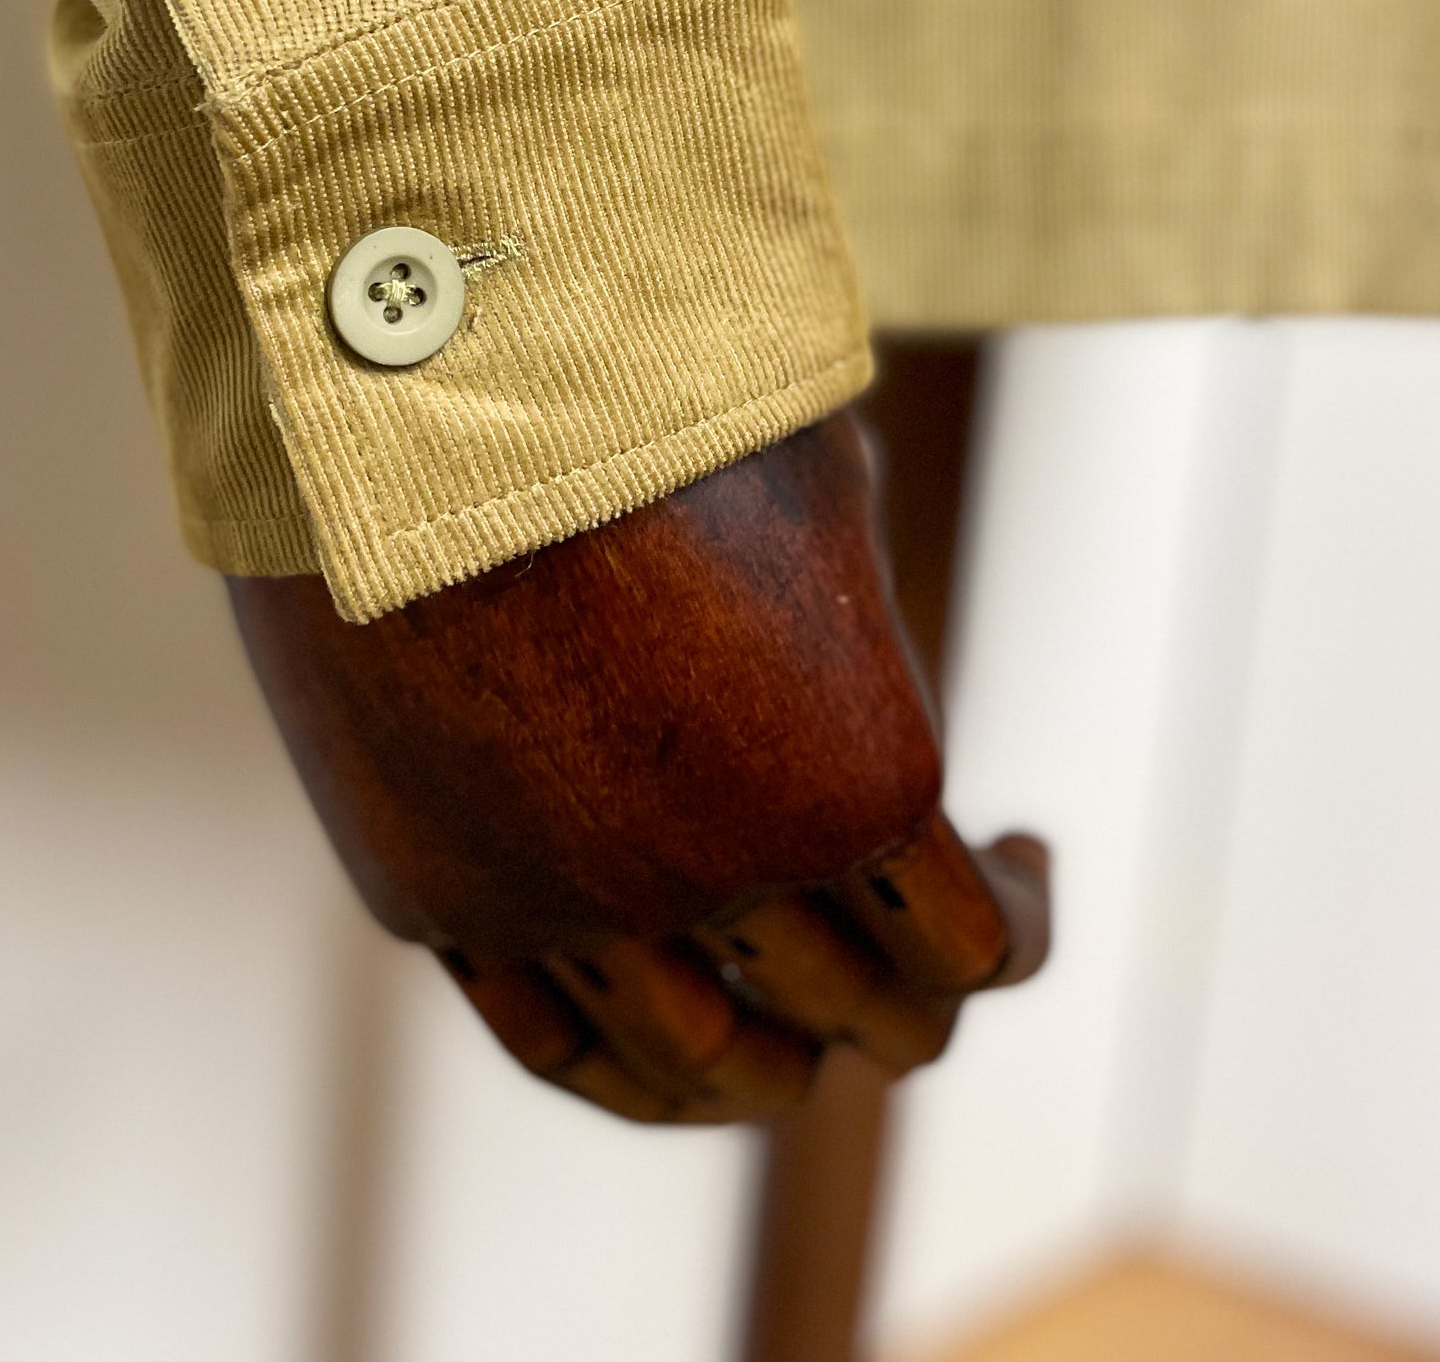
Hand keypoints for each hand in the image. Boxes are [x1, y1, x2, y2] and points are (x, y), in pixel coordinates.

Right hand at [228, 407, 1047, 1122]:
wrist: (414, 369)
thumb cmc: (650, 398)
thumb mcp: (822, 479)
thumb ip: (863, 607)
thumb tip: (860, 654)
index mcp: (853, 776)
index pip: (982, 946)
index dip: (1025, 916)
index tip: (1025, 859)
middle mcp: (715, 873)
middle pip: (863, 1019)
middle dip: (911, 987)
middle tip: (921, 945)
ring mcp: (564, 905)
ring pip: (708, 1067)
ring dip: (781, 1056)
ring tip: (799, 1023)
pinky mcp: (438, 898)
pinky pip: (559, 1048)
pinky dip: (638, 1071)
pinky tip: (670, 1037)